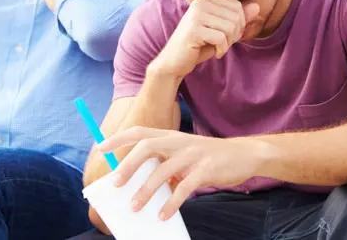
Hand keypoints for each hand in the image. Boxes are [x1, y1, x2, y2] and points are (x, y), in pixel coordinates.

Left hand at [100, 127, 262, 219]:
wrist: (245, 154)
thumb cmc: (209, 158)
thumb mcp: (185, 155)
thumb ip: (165, 165)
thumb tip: (140, 187)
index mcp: (172, 136)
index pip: (141, 131)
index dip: (120, 138)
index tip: (101, 147)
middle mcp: (180, 141)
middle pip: (148, 146)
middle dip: (129, 165)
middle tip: (115, 184)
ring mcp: (193, 155)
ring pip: (163, 170)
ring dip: (146, 190)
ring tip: (135, 208)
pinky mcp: (206, 170)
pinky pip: (184, 188)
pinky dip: (171, 203)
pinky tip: (163, 215)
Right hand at [153, 0, 259, 77]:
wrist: (174, 61)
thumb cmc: (200, 45)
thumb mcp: (222, 31)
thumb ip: (239, 18)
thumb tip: (258, 7)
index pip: (238, 7)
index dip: (239, 24)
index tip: (228, 36)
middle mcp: (200, 3)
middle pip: (236, 16)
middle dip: (235, 34)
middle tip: (223, 44)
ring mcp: (196, 15)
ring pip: (230, 27)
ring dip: (228, 43)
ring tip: (218, 47)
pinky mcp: (193, 30)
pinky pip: (221, 38)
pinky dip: (222, 49)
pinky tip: (215, 53)